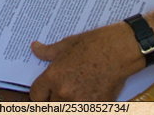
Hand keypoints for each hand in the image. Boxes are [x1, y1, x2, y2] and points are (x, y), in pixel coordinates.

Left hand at [29, 22, 143, 100]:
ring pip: (66, 109)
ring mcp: (80, 102)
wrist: (119, 50)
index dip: (39, 94)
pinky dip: (85, 105)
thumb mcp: (66, 45)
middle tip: (62, 91)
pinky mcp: (96, 106)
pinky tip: (89, 96)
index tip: (44, 92)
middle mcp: (64, 92)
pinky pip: (84, 110)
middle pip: (50, 106)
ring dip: (68, 103)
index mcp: (53, 77)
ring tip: (76, 93)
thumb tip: (35, 48)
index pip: (36, 95)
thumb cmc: (93, 44)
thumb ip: (47, 51)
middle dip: (53, 100)